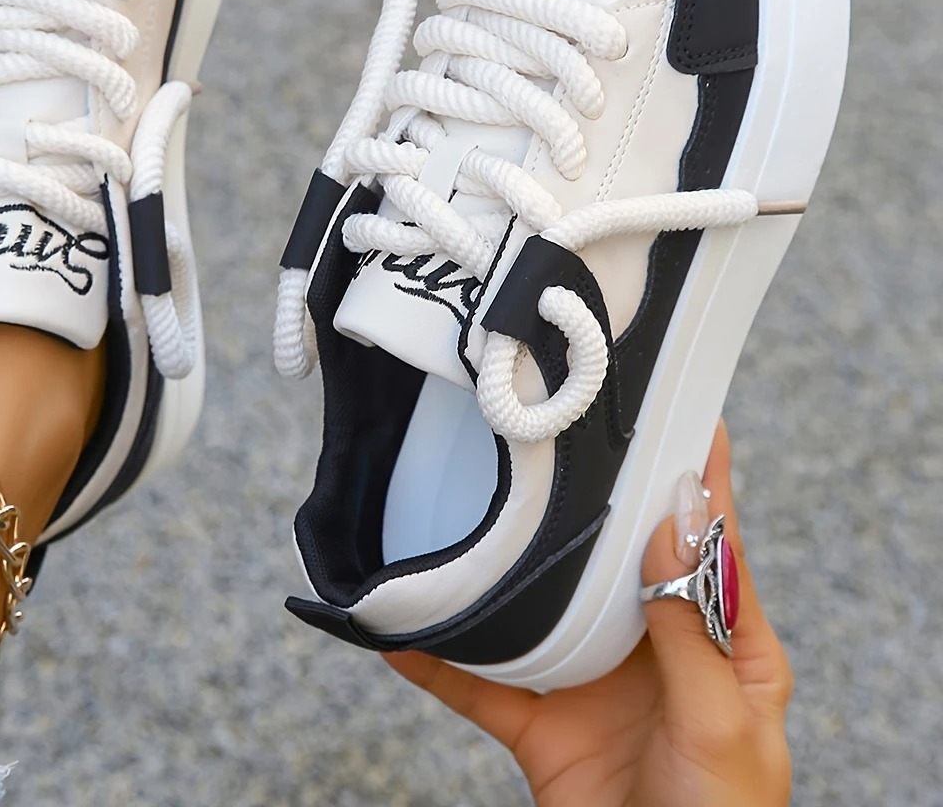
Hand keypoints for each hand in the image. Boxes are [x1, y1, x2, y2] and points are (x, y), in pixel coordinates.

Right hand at [385, 424, 792, 806]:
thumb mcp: (726, 727)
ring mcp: (592, 678)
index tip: (671, 398)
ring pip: (541, 602)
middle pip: (614, 552)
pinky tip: (399, 630)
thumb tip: (672, 524)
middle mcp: (653, 642)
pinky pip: (480, 680)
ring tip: (466, 509)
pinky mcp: (541, 723)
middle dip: (586, 497)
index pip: (709, 534)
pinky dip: (438, 657)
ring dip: (503, 566)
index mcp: (722, 638)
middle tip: (550, 434)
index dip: (693, 469)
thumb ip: (697, 630)